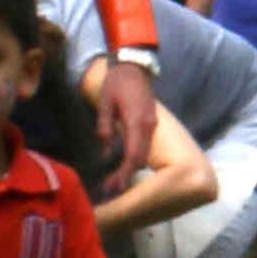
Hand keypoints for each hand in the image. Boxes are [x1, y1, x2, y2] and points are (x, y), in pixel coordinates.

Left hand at [91, 64, 159, 200]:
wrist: (135, 66)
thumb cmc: (117, 82)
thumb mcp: (105, 102)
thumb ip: (104, 126)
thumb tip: (105, 151)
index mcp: (137, 121)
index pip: (133, 154)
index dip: (125, 173)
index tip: (115, 187)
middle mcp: (149, 126)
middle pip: (141, 158)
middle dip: (127, 176)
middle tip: (112, 190)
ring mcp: (152, 125)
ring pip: (144, 154)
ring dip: (132, 169)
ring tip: (115, 182)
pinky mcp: (151, 124)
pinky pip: (145, 146)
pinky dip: (136, 160)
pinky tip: (125, 167)